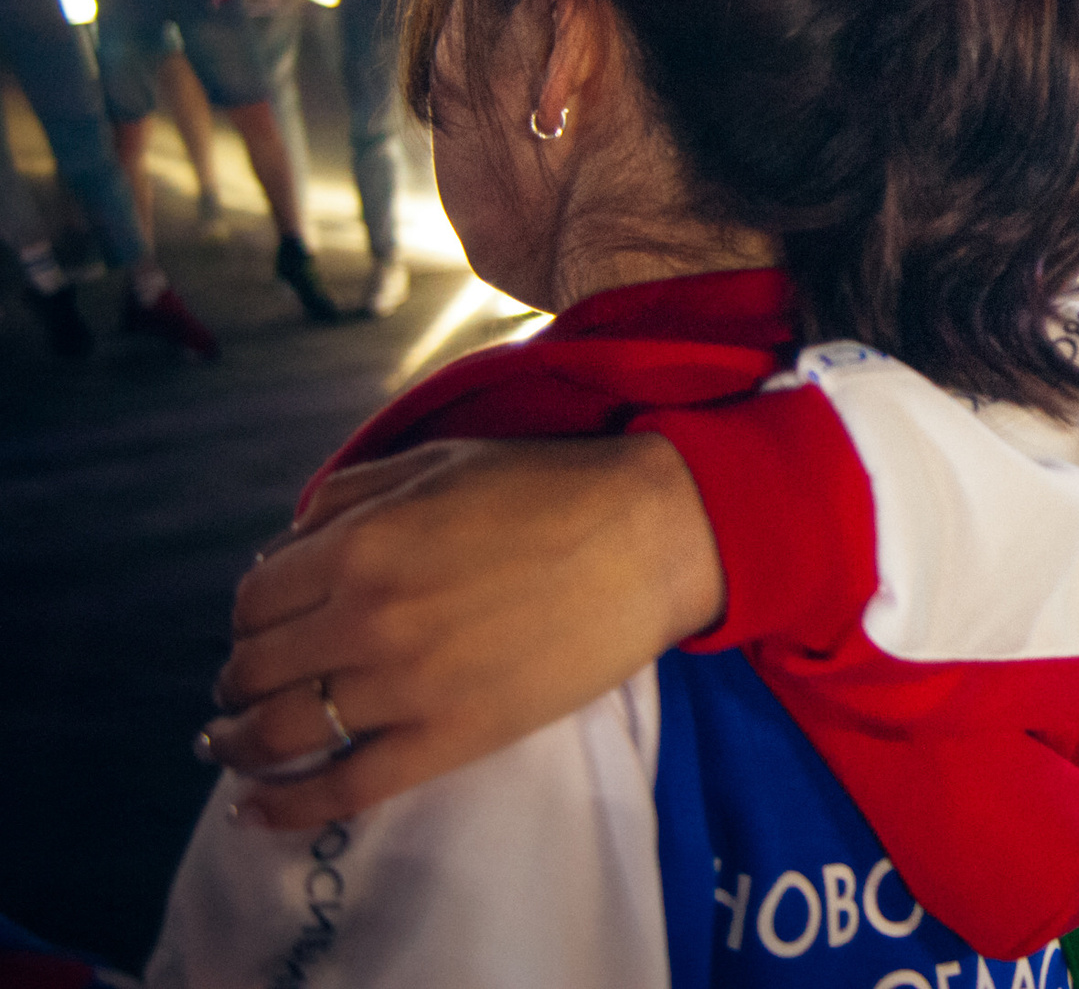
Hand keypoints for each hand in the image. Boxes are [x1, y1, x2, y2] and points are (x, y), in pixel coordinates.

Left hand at [199, 434, 722, 827]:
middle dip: (238, 681)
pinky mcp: (449, 737)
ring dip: (239, 742)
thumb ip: (351, 494)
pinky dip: (285, 804)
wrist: (649, 537)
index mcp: (359, 544)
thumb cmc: (550, 488)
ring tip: (235, 745)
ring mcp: (404, 685)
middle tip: (247, 687)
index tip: (264, 626)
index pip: (254, 598)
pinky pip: (344, 786)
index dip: (250, 616)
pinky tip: (253, 810)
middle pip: (253, 668)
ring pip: (281, 730)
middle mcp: (363, 617)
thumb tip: (286, 545)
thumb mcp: (440, 462)